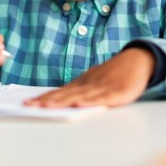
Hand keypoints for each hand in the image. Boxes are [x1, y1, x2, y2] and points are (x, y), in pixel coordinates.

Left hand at [24, 47, 154, 107]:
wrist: (138, 60)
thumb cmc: (116, 73)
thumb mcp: (96, 80)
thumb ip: (81, 90)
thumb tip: (62, 98)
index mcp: (84, 83)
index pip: (60, 91)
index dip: (44, 97)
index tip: (28, 102)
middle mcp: (90, 84)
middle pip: (65, 94)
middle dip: (46, 100)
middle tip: (29, 105)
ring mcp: (102, 87)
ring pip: (80, 96)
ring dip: (62, 101)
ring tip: (46, 106)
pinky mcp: (117, 92)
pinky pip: (102, 99)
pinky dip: (90, 102)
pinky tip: (79, 105)